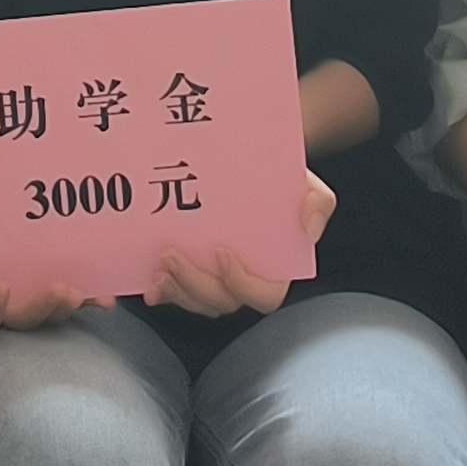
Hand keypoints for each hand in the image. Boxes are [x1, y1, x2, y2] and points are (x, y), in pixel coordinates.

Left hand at [146, 169, 340, 319]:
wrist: (252, 163)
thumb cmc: (281, 180)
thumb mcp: (310, 186)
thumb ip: (318, 203)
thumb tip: (307, 228)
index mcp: (275, 270)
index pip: (263, 295)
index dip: (241, 283)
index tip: (222, 254)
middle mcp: (244, 280)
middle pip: (221, 301)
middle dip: (195, 285)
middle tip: (172, 255)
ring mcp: (216, 279)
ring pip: (197, 302)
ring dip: (177, 290)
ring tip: (159, 265)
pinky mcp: (192, 272)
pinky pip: (177, 294)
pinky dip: (162, 292)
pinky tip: (148, 281)